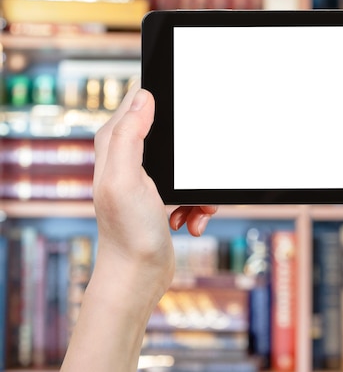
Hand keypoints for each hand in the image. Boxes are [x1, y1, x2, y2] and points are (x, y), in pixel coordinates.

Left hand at [63, 88, 218, 371]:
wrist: (138, 276)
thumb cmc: (128, 233)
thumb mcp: (126, 179)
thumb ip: (130, 135)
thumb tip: (144, 96)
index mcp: (114, 144)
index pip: (140, 102)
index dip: (165, 104)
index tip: (187, 118)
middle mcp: (128, 157)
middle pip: (174, 136)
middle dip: (193, 158)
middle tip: (195, 181)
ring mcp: (147, 178)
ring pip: (189, 166)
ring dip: (198, 189)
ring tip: (194, 210)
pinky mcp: (163, 197)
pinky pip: (192, 190)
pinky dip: (197, 205)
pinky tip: (191, 221)